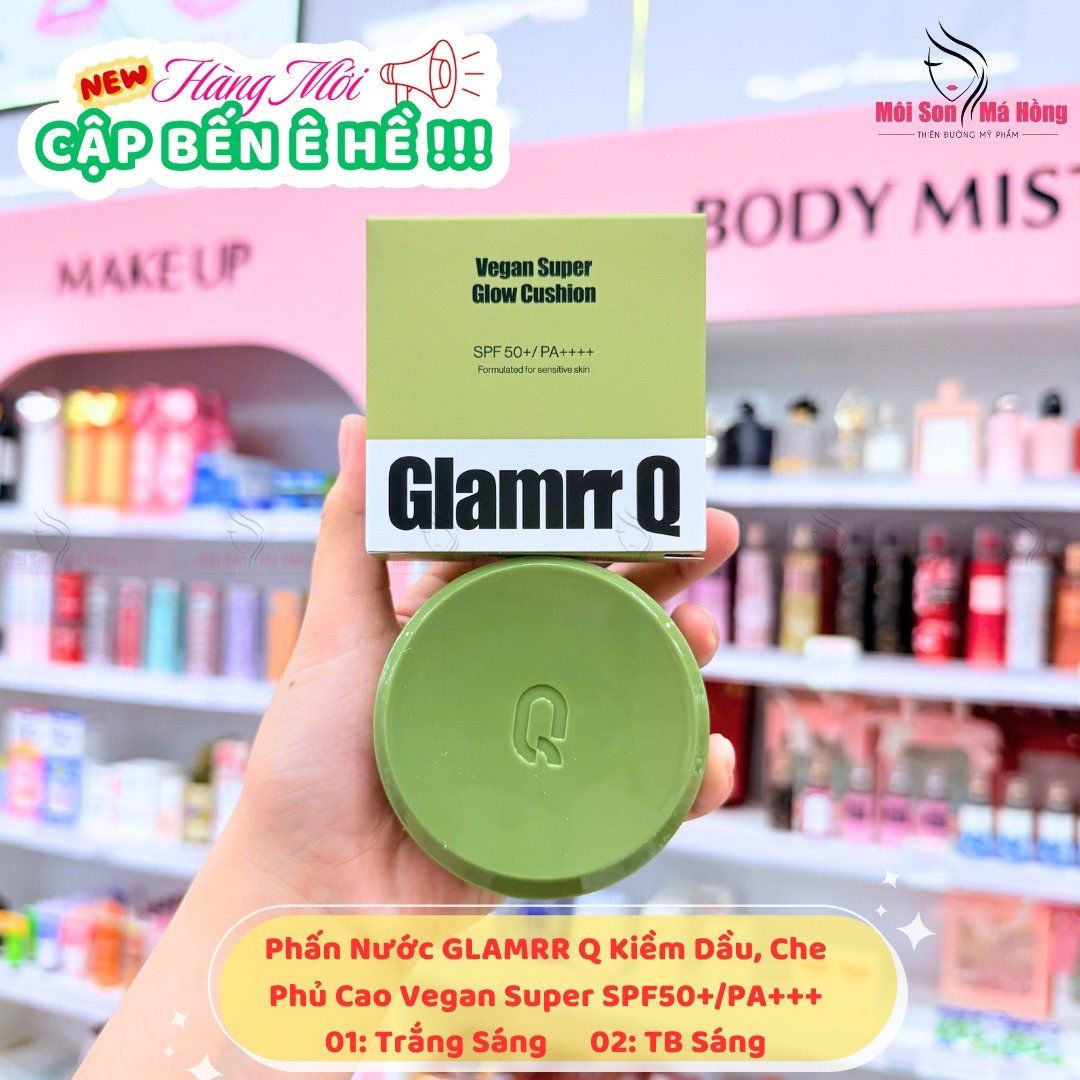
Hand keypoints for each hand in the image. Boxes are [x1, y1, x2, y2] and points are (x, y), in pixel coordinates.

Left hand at [224, 415, 739, 906]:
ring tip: (706, 639)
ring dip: (686, 658)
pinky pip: (644, 787)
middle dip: (669, 570)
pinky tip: (709, 757)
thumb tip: (362, 423)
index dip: (600, 516)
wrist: (318, 901)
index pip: (548, 556)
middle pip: (608, 611)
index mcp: (468, 626)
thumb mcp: (334, 637)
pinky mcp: (566, 812)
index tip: (646, 476)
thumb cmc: (311, 766)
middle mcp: (513, 676)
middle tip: (716, 534)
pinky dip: (686, 774)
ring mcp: (545, 744)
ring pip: (639, 687)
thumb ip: (352, 535)